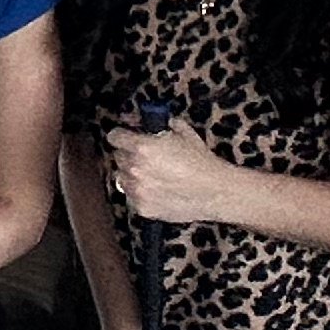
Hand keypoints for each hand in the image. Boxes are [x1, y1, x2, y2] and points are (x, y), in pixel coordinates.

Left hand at [103, 116, 234, 224]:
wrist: (215, 191)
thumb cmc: (201, 162)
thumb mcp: (185, 133)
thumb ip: (167, 125)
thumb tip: (160, 121)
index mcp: (142, 147)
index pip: (115, 137)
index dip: (120, 135)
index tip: (123, 137)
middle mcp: (135, 168)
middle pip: (118, 157)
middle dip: (129, 155)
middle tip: (144, 157)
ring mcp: (137, 190)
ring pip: (122, 178)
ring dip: (132, 175)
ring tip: (151, 176)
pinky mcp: (142, 208)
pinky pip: (132, 197)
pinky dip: (140, 194)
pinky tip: (156, 190)